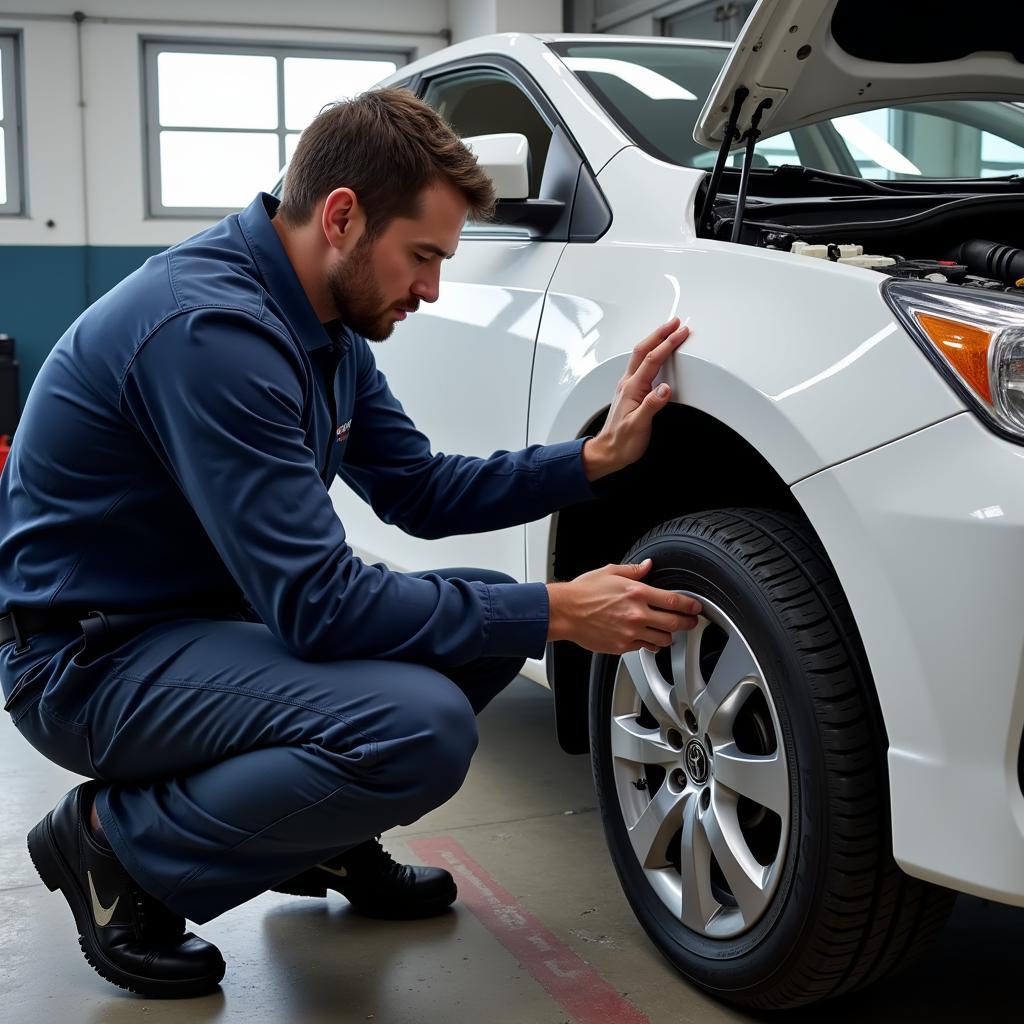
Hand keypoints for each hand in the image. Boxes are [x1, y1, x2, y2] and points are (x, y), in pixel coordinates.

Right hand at [546, 558, 701, 653]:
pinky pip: (644, 648)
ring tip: (668, 631)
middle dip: (687, 623)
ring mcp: (630, 632)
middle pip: (674, 623)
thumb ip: (633, 570)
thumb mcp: (610, 572)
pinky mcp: (622, 646)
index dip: (690, 605)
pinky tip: (647, 638)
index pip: (674, 601)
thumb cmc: (583, 592)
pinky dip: (649, 644)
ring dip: (669, 635)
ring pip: (662, 639)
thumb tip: (647, 565)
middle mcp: (636, 614)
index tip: (695, 607)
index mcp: (636, 593)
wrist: (564, 612)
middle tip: (690, 622)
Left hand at [582, 317, 688, 481]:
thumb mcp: (638, 426)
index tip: (680, 333)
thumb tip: (664, 389)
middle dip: (659, 333)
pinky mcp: (630, 392)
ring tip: (667, 331)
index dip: (667, 344)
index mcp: (632, 388)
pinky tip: (656, 354)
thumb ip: (651, 406)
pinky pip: (640, 365)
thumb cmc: (622, 441)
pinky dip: (651, 353)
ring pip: (640, 355)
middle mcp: (628, 384)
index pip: (652, 360)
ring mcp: (628, 386)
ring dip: (654, 340)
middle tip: (674, 323)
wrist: (608, 451)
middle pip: (643, 350)